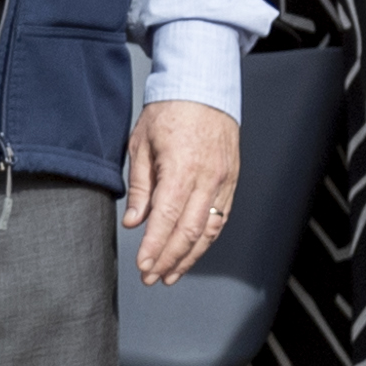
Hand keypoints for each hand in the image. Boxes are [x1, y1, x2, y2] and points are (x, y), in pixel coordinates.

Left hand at [126, 95, 241, 283]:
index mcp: (182, 167)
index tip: (143, 266)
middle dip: (169, 259)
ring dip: (189, 257)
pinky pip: (220, 218)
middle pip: (190, 231)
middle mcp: (208, 178)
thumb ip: (139, 187)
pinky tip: (192, 252)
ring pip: (209, 230)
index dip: (155, 247)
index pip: (168, 218)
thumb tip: (134, 222)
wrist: (204, 88)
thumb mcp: (141, 144)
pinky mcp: (231, 181)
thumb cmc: (169, 111)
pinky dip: (206, 240)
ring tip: (170, 275)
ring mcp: (223, 181)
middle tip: (151, 277)